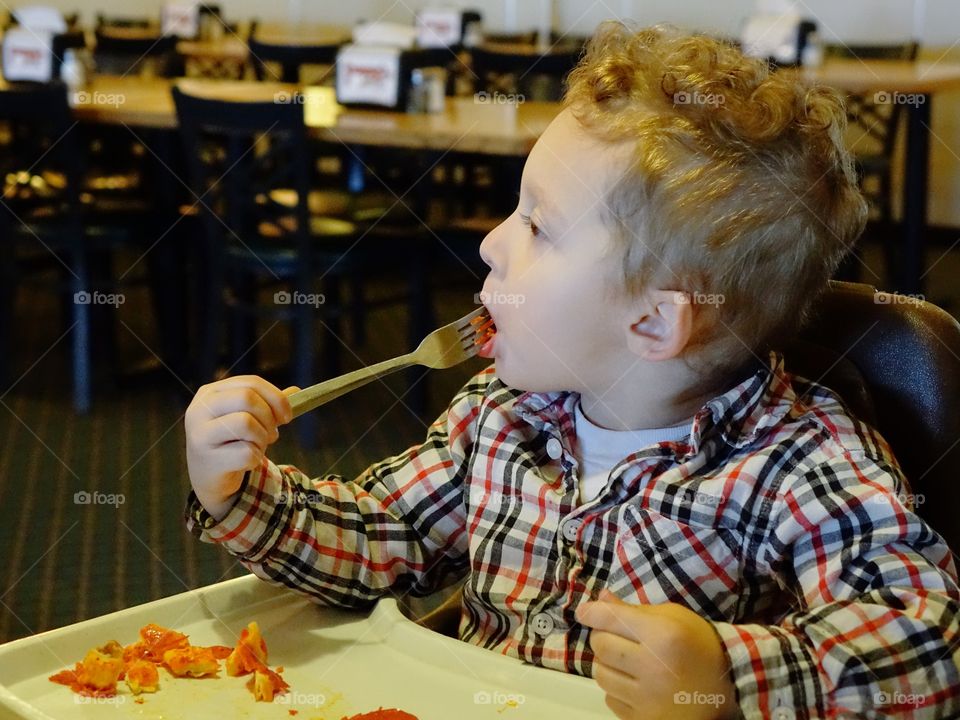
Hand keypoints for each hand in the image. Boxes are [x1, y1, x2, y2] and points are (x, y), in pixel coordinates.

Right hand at [185, 376, 296, 519]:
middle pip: (247, 398)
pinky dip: (255, 459)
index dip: (276, 397)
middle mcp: (199, 409)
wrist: (210, 477)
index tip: (288, 416)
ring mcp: (199, 434)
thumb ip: (269, 404)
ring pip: (245, 423)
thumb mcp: (248, 418)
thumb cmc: (232, 442)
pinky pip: (246, 452)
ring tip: (257, 446)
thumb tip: (297, 391)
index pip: (250, 382)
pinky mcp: (206, 459)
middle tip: (272, 434)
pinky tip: (246, 462)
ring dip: (262, 438)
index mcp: (210, 392)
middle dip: (268, 418)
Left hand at [575, 590, 737, 719]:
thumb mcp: (672, 618)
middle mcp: (653, 667)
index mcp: (662, 635)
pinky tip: (636, 684)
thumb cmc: (699, 645)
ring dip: (608, 665)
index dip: (591, 612)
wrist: (729, 688)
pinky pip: (611, 699)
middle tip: (616, 637)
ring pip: (600, 674)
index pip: (609, 619)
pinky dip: (618, 689)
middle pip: (600, 646)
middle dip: (603, 637)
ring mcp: (648, 698)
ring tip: (627, 662)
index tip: (584, 612)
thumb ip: (635, 609)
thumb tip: (601, 599)